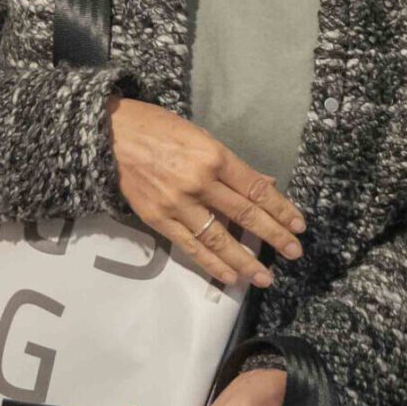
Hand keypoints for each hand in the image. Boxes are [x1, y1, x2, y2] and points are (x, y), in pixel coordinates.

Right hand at [109, 97, 305, 289]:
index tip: (298, 224)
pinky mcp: (157, 219)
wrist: (108, 135)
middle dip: (274, 235)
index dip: (280, 209)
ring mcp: (178, 204)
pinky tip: (231, 277)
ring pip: (219, 238)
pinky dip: (212, 264)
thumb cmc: (157, 128)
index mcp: (214, 157)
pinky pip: (191, 247)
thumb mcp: (200, 135)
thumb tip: (264, 184)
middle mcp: (200, 182)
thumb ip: (232, 165)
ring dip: (245, 260)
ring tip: (265, 277)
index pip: (256, 189)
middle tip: (295, 252)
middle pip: (245, 214)